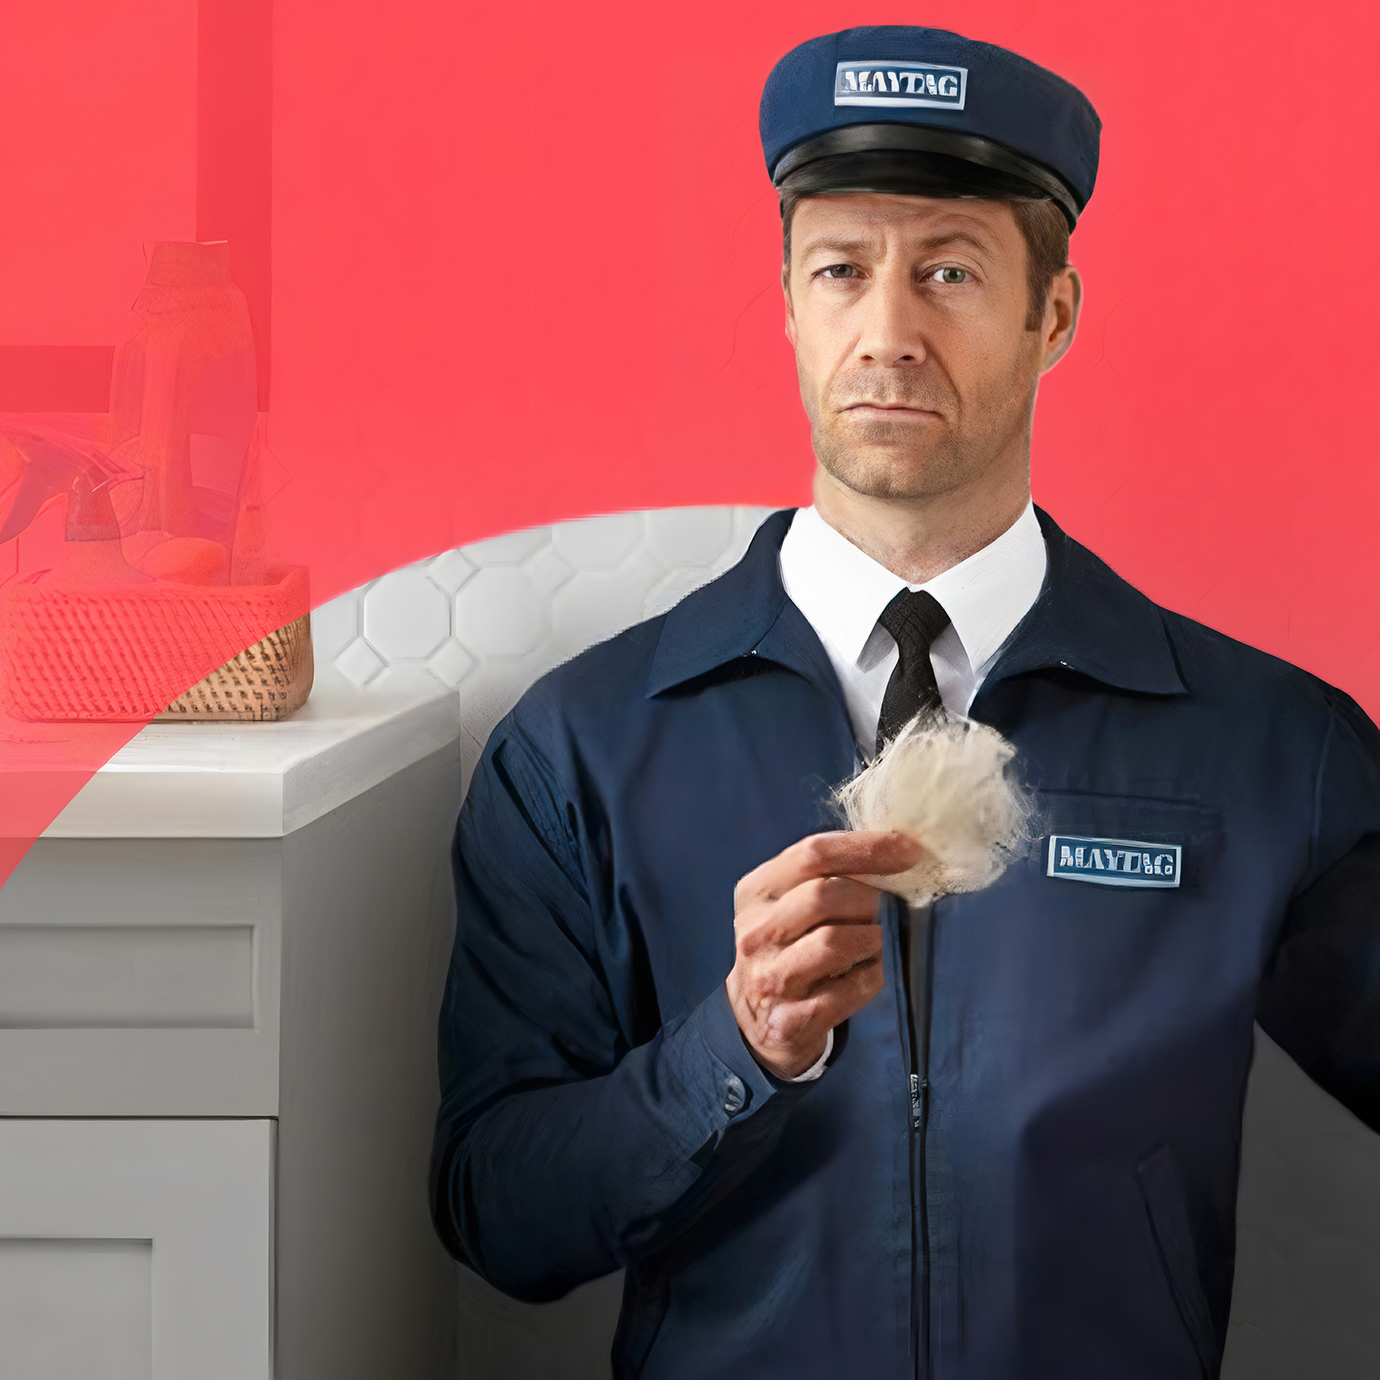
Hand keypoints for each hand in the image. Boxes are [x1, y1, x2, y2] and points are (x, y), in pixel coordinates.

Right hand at [726, 830, 923, 1079]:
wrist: (756, 1019)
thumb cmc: (790, 946)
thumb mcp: (791, 901)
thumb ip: (829, 873)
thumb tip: (899, 846)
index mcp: (756, 892)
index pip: (813, 853)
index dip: (868, 847)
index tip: (910, 850)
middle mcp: (756, 933)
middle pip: (825, 895)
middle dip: (868, 898)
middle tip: (882, 909)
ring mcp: (769, 978)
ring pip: (836, 942)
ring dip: (869, 940)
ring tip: (868, 943)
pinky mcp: (789, 1020)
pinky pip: (850, 990)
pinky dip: (869, 978)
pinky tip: (862, 975)